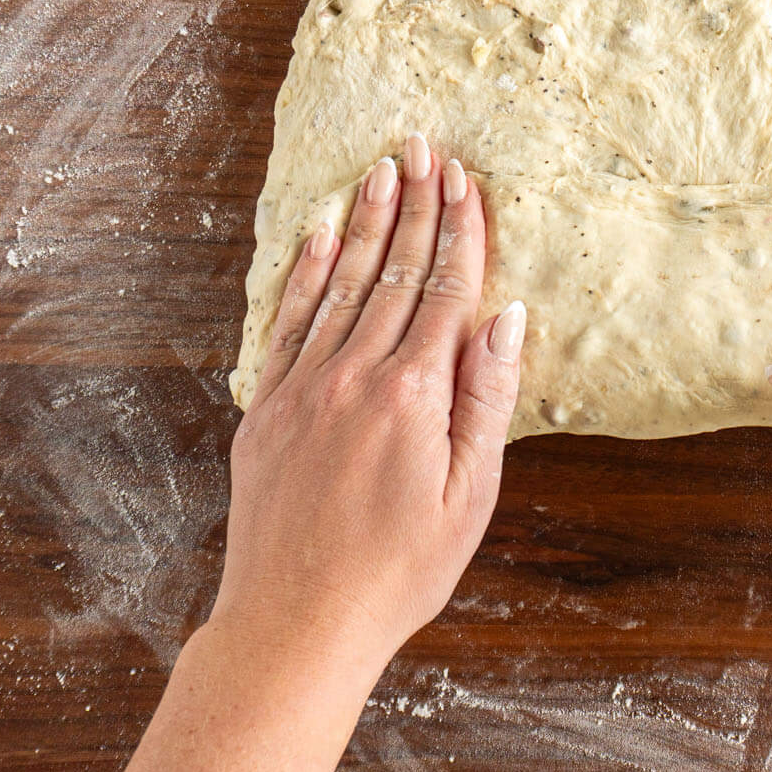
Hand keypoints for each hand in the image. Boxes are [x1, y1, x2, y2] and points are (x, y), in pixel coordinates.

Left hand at [216, 133, 524, 677]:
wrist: (295, 624)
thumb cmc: (398, 573)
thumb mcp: (469, 495)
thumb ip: (486, 400)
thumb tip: (505, 319)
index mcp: (413, 396)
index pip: (445, 291)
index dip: (460, 230)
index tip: (467, 179)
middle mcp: (354, 378)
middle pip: (394, 273)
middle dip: (415, 205)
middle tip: (425, 147)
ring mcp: (303, 389)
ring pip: (341, 285)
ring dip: (366, 223)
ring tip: (382, 169)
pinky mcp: (266, 409)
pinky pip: (289, 322)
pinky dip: (307, 274)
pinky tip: (321, 236)